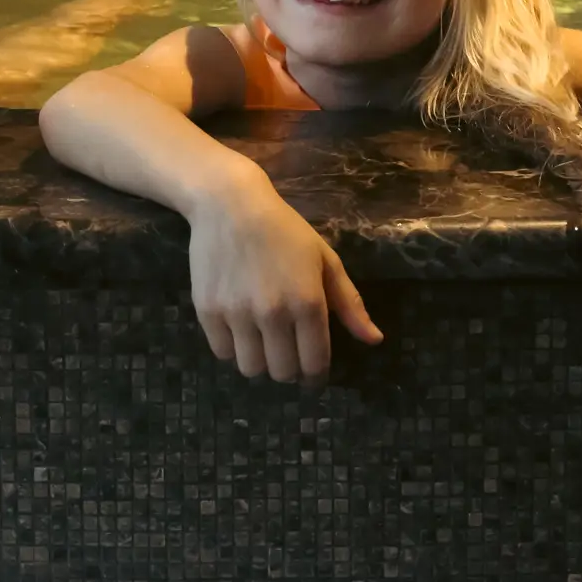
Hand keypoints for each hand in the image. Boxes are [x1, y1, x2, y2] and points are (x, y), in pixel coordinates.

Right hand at [186, 189, 382, 384]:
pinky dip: (232, 349)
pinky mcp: (208, 310)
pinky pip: (222, 352)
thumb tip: (374, 340)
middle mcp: (273, 314)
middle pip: (282, 373)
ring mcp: (237, 314)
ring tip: (261, 344)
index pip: (314, 364)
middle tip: (286, 354)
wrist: (229, 204)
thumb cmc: (284, 230)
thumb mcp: (325, 260)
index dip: (316, 377)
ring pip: (251, 368)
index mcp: (308, 303)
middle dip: (289, 370)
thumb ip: (349, 304)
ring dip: (260, 362)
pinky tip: (239, 331)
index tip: (312, 375)